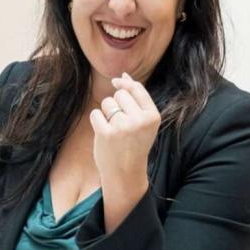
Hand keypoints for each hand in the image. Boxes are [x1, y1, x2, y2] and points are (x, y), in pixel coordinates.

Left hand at [89, 74, 160, 229]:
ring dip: (106, 113)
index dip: (124, 84)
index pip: (136, 88)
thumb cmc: (134, 145)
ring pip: (107, 102)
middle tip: (121, 123)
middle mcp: (139, 120)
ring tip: (114, 129)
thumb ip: (136, 99)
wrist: (125, 174)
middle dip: (116, 104)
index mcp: (153, 116)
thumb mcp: (143, 122)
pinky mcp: (106, 133)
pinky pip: (96, 113)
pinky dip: (97, 122)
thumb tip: (124, 75)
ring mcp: (122, 126)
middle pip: (120, 93)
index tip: (117, 86)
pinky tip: (105, 134)